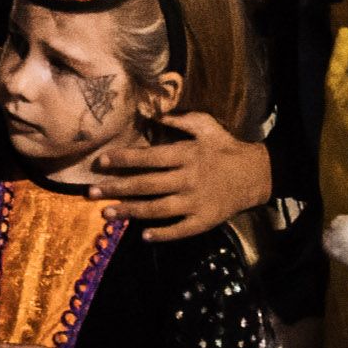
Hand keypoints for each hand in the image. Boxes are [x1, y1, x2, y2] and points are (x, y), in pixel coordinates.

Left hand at [89, 113, 272, 239]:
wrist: (256, 174)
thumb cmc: (225, 147)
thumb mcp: (205, 125)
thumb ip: (177, 119)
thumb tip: (149, 112)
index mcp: (186, 154)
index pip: (148, 157)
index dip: (123, 159)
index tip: (100, 162)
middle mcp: (188, 179)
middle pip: (146, 185)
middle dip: (116, 189)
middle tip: (91, 193)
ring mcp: (195, 202)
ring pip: (157, 209)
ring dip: (130, 212)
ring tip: (106, 214)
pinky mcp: (204, 221)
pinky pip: (180, 230)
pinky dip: (161, 234)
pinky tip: (143, 235)